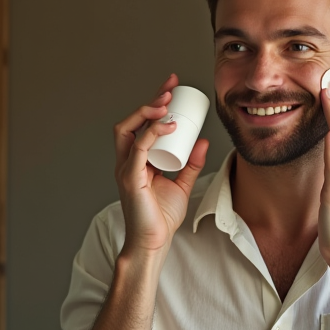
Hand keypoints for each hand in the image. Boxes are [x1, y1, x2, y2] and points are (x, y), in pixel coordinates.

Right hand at [112, 73, 209, 255]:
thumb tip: (203, 141)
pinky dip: (151, 134)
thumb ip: (192, 164)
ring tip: (166, 102)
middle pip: (130, 121)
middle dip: (150, 100)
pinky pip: (137, 149)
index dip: (155, 103)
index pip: (141, 124)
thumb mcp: (182, 184)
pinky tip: (168, 125)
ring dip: (146, 112)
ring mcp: (125, 168)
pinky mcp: (129, 178)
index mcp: (136, 160)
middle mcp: (127, 161)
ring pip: (127, 130)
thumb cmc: (162, 217)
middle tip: (170, 88)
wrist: (154, 242)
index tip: (172, 87)